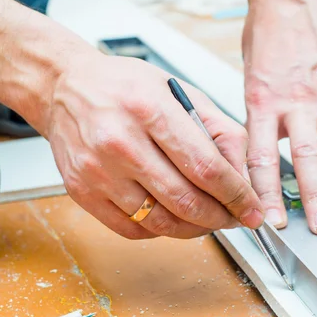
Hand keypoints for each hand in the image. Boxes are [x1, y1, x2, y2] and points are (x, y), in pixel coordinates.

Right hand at [45, 52, 264, 238]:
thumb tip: (242, 173)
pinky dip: (161, 230)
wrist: (64, 88)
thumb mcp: (178, 91)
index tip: (252, 210)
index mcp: (149, 109)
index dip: (237, 196)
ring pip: (160, 221)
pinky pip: (132, 229)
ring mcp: (98, 171)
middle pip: (185, 200)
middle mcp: (120, 142)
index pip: (206, 167)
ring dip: (194, 228)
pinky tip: (171, 217)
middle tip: (233, 217)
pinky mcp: (82, 191)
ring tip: (206, 218)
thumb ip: (218, 128)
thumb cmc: (123, 86)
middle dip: (220, 217)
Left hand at [242, 0, 316, 234]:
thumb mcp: (248, 82)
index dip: (265, 192)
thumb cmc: (265, 38)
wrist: (289, 1)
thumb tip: (254, 158)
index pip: (262, 158)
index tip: (268, 219)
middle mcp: (297, 103)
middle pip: (307, 158)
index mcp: (262, 103)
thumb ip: (255, 121)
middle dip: (316, 198)